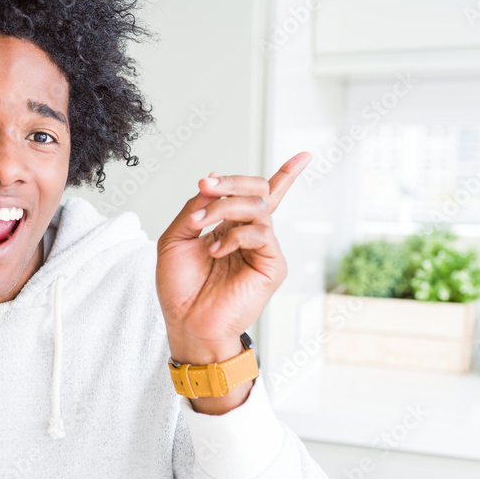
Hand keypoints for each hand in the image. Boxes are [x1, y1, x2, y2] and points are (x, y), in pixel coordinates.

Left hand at [156, 152, 311, 365]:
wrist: (186, 322)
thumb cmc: (179, 288)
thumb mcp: (175, 239)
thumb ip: (194, 208)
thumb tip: (213, 179)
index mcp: (229, 227)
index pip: (259, 196)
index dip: (285, 175)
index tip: (304, 156)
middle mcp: (249, 235)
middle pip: (258, 190)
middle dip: (231, 182)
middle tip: (205, 186)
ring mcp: (263, 249)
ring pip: (258, 206)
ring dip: (224, 206)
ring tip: (199, 225)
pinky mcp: (271, 265)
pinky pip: (262, 233)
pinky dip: (234, 236)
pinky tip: (216, 252)